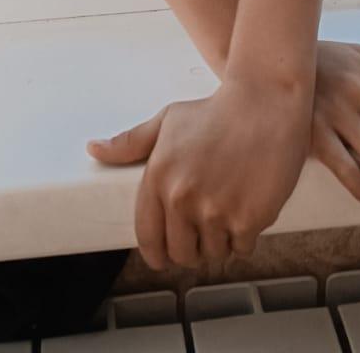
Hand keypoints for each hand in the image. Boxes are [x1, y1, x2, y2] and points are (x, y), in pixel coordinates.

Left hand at [86, 75, 312, 269]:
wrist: (265, 103)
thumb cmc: (216, 111)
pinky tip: (248, 209)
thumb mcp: (168, 120)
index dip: (157, 253)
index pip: (148, 237)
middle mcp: (182, 198)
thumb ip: (130, 142)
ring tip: (229, 209)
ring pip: (212, 253)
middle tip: (206, 227)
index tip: (167, 255)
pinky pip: (240, 249)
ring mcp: (214, 211)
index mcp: (158, 177)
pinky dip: (244, 237)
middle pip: (181, 253)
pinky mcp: (247, 219)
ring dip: (220, 241)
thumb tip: (93, 149)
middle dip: (193, 246)